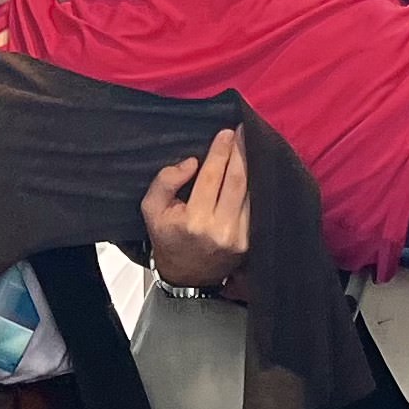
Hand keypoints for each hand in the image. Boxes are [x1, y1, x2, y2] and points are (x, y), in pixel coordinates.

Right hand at [140, 126, 249, 290]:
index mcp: (194, 221)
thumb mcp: (152, 210)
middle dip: (241, 153)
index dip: (221, 152)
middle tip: (243, 132)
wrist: (187, 277)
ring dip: (252, 167)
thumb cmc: (168, 238)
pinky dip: (256, 186)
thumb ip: (165, 182)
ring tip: (250, 145)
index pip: (213, 177)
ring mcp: (239, 237)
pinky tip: (255, 170)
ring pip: (251, 193)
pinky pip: (256, 207)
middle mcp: (220, 229)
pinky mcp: (250, 242)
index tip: (227, 132)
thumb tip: (192, 162)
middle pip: (237, 181)